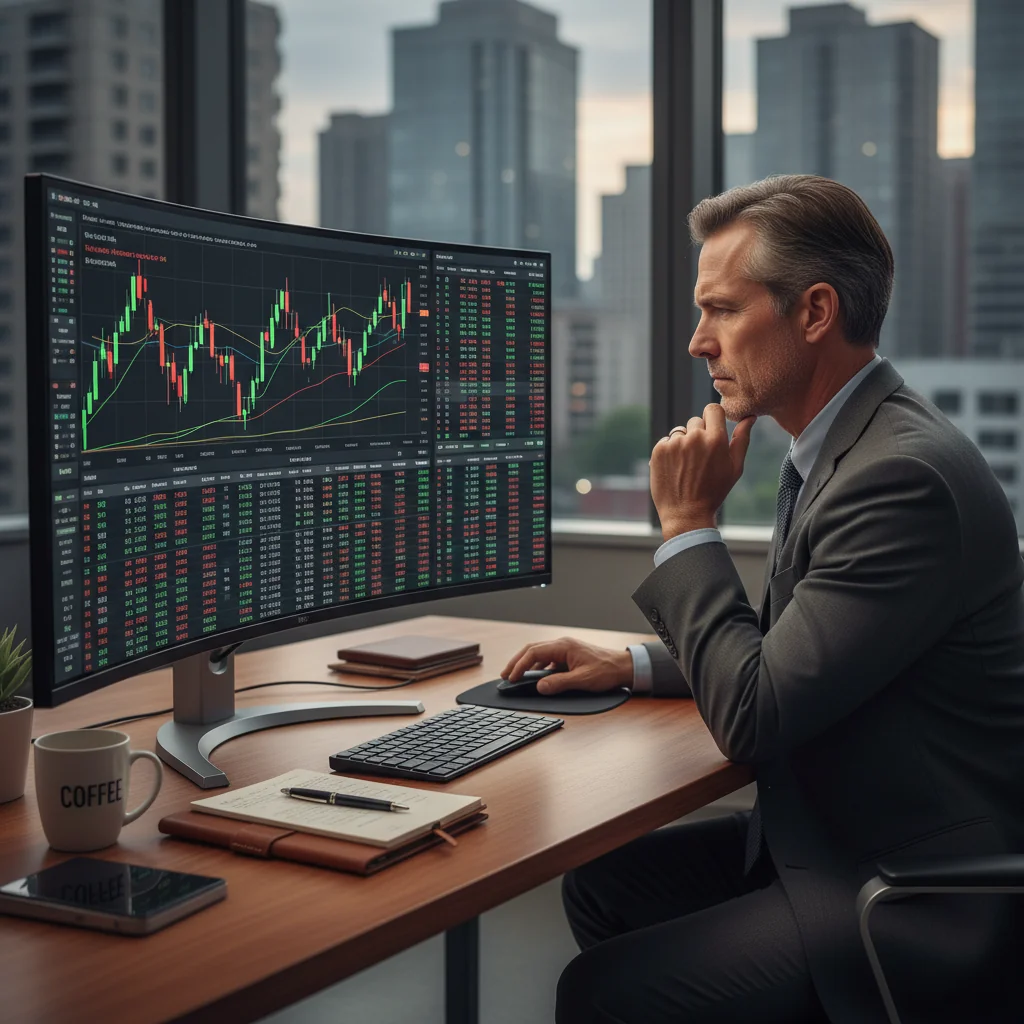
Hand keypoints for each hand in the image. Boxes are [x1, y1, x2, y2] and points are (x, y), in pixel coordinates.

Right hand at [501, 637, 633, 694]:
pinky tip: (534, 678)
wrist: (623, 667)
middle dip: (517, 662)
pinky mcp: (568, 657)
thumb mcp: (583, 680)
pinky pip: (548, 660)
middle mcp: (562, 645)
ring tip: (515, 677)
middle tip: (505, 675)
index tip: (511, 677)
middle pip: (532, 650)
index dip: (520, 665)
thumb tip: (540, 686)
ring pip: (539, 654)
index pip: (534, 652)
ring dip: (526, 665)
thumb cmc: (607, 670)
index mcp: (564, 646)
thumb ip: (560, 683)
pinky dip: (537, 668)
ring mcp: (565, 650)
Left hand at [649, 404, 755, 539]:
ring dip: (683, 443)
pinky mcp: (659, 450)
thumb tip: (749, 417)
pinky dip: (669, 451)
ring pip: (680, 432)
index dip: (713, 418)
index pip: (712, 409)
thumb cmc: (714, 491)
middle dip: (698, 434)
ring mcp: (675, 443)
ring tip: (687, 466)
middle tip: (700, 458)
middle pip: (696, 421)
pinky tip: (675, 468)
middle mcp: (694, 437)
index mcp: (716, 439)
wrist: (685, 513)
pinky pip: (666, 441)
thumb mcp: (735, 467)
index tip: (712, 430)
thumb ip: (742, 439)